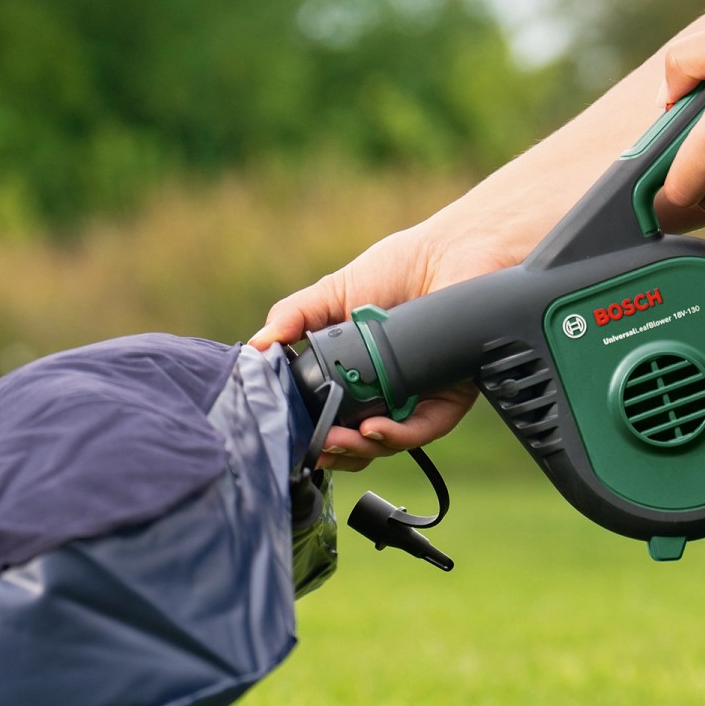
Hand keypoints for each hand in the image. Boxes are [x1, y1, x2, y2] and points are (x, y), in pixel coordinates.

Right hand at [250, 225, 512, 469]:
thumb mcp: (334, 294)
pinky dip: (397, 435)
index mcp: (357, 376)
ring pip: (389, 443)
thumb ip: (295, 317)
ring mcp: (418, 398)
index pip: (331, 419)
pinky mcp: (449, 396)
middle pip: (359, 442)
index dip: (312, 433)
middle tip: (315, 446)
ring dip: (360, 448)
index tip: (290, 436)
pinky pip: (424, 429)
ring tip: (336, 440)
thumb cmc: (397, 270)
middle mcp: (388, 394)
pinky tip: (373, 429)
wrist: (450, 254)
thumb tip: (254, 345)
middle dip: (334, 451)